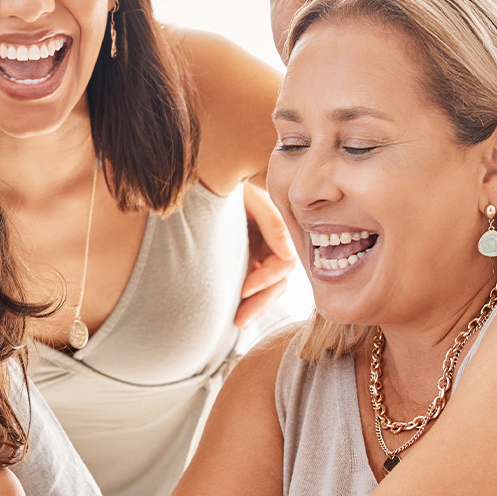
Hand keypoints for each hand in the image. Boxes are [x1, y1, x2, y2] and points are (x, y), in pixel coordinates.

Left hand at [236, 181, 294, 327]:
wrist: (207, 173)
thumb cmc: (227, 182)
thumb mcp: (249, 197)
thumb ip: (271, 222)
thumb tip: (289, 255)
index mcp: (278, 228)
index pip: (283, 264)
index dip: (265, 279)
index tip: (242, 290)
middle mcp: (273, 242)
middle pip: (278, 281)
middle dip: (260, 302)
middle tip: (239, 320)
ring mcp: (260, 251)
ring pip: (267, 286)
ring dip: (255, 304)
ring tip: (236, 322)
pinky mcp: (246, 256)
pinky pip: (252, 282)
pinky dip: (248, 297)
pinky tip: (234, 310)